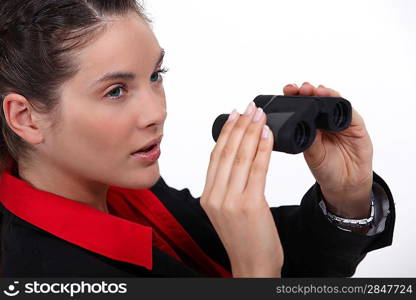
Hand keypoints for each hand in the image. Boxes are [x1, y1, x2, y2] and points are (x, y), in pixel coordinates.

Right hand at [201, 102, 283, 277]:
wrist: (252, 267)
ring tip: (259, 115)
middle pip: (227, 153)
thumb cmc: (244, 240)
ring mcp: (230, 201)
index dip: (226, 133)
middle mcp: (215, 196)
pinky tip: (268, 135)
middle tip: (249, 108)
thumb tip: (238, 158)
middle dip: (240, 126)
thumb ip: (228, 186)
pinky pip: (258, 170)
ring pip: (241, 157)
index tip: (235, 116)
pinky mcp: (250, 204)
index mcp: (208, 196)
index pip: (216, 156)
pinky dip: (263, 149)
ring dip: (252, 132)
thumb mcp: (228, 211)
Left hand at [283, 82, 372, 218]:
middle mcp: (325, 121)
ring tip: (316, 90)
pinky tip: (333, 99)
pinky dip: (342, 104)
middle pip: (317, 100)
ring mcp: (341, 122)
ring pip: (334, 102)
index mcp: (311, 126)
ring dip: (325, 94)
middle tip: (300, 88)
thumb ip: (309, 141)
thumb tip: (301, 124)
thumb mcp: (312, 156)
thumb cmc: (326, 169)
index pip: (302, 107)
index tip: (287, 91)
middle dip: (308, 91)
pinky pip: (350, 113)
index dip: (295, 97)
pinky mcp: (356, 127)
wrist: (345, 185)